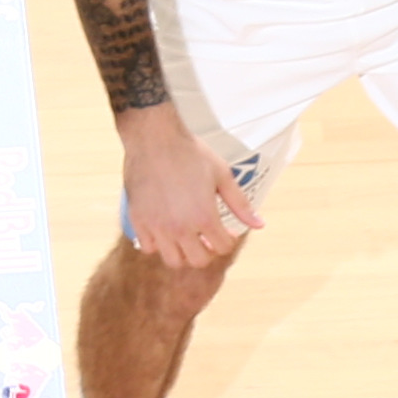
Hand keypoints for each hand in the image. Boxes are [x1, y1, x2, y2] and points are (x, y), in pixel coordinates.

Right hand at [115, 109, 259, 272]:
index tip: (224, 230)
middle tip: (205, 236)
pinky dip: (157, 243)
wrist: (153, 136)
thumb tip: (259, 225)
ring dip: (182, 252)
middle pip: (199, 260)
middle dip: (207, 250)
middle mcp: (180, 227)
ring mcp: (157, 225)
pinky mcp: (137, 218)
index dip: (227, 239)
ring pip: (173, 260)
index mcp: (204, 217)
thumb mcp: (222, 175)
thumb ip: (240, 204)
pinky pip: (148, 247)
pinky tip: (163, 229)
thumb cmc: (190, 152)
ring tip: (185, 236)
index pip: (222, 248)